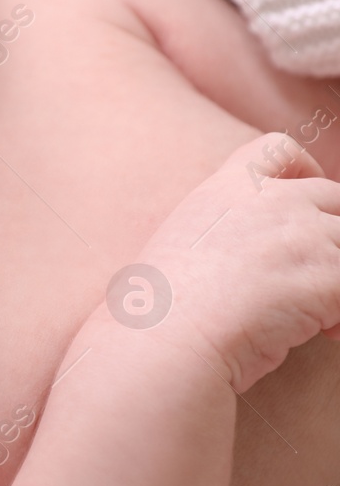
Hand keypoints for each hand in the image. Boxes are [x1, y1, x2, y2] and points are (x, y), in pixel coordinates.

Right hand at [132, 132, 339, 392]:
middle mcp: (270, 201)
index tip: (303, 204)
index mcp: (226, 189)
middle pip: (332, 200)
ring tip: (319, 321)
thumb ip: (225, 232)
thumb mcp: (183, 246)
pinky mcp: (328, 273)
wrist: (168, 335)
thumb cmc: (164, 311)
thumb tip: (256, 259)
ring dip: (335, 281)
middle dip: (332, 239)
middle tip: (318, 278)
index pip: (277, 149)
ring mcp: (303, 233)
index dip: (303, 171)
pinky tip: (323, 336)